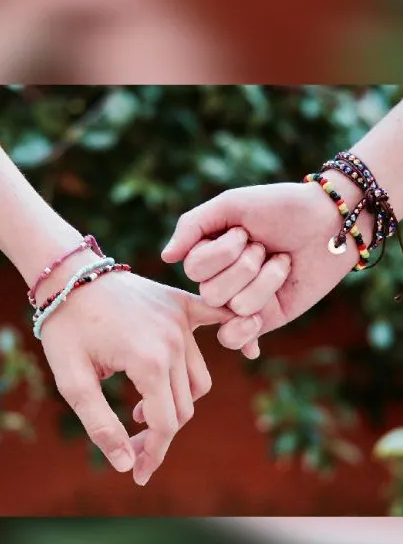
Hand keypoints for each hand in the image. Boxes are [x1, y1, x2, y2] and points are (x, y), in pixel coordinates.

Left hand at [40, 269, 233, 485]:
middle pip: (184, 407)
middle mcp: (174, 341)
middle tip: (128, 441)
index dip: (153, 454)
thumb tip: (127, 465)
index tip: (138, 473)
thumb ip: (101, 425)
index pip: (166, 424)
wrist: (68, 275)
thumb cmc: (65, 329)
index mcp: (149, 362)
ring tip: (141, 409)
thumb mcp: (72, 382)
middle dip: (159, 433)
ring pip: (198, 380)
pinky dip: (238, 336)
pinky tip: (251, 351)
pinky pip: (221, 323)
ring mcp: (182, 321)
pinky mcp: (183, 304)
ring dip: (177, 403)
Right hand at [161, 179, 372, 349]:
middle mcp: (219, 278)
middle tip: (266, 247)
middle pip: (211, 291)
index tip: (246, 231)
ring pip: (234, 308)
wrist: (329, 223)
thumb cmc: (281, 207)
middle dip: (246, 265)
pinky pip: (236, 339)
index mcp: (207, 252)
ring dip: (266, 281)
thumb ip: (192, 225)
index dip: (224, 250)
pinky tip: (258, 321)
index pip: (194, 268)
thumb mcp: (232, 204)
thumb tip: (166, 257)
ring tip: (281, 263)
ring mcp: (240, 301)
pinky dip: (245, 333)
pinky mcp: (264, 319)